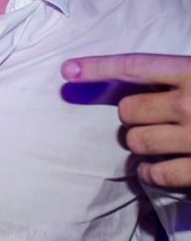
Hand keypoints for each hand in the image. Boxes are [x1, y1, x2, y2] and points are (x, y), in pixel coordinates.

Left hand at [63, 53, 190, 188]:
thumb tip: (131, 83)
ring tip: (162, 141)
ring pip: (135, 141)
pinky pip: (155, 174)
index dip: (98, 67)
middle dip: (132, 116)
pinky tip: (157, 168)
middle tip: (154, 118)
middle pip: (127, 110)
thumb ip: (174, 78)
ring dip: (141, 143)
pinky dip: (150, 173)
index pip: (134, 66)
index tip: (68, 70)